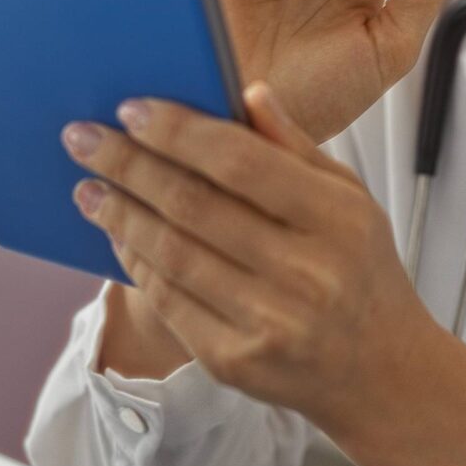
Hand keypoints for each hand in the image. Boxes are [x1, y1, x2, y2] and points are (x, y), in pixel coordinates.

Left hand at [61, 80, 438, 432]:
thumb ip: (296, 146)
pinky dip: (135, 261)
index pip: (240, 162)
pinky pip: (168, 300)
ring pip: (171, 253)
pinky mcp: (234, 360)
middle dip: (127, 165)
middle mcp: (304, 272)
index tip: (131, 109)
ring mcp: (267, 321)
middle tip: (83, 138)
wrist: (381, 373)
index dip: (177, 132)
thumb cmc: (362, 273)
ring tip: (88, 186)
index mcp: (336, 219)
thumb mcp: (350, 200)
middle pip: (192, 205)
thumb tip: (248, 92)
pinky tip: (119, 233)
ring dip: (119, 213)